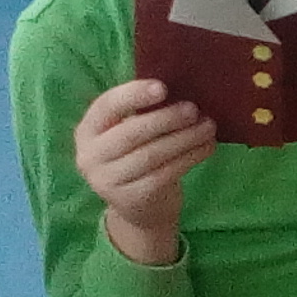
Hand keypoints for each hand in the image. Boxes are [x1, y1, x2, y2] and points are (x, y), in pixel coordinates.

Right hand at [75, 78, 214, 264]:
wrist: (139, 208)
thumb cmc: (137, 156)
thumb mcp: (131, 132)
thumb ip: (143, 112)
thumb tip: (182, 87)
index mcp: (88, 130)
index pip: (106, 106)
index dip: (134, 95)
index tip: (163, 87)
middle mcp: (90, 156)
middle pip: (131, 133)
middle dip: (166, 119)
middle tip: (194, 109)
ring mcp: (108, 181)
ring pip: (151, 155)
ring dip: (184, 138)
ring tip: (208, 127)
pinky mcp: (132, 199)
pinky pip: (164, 174)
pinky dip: (189, 158)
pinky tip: (207, 147)